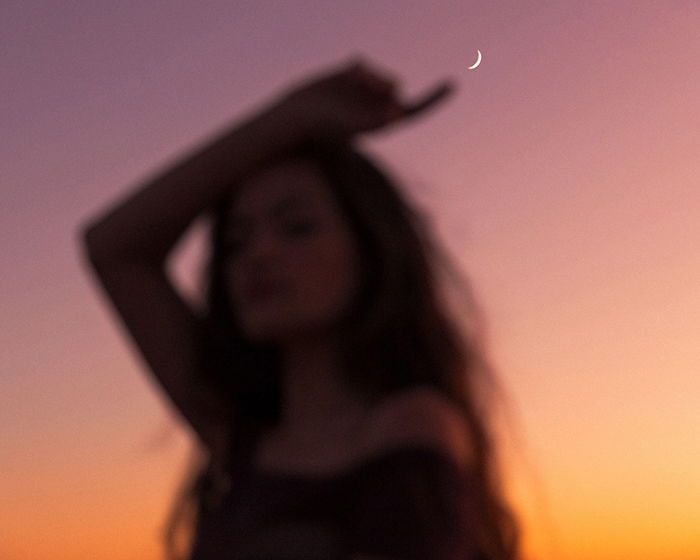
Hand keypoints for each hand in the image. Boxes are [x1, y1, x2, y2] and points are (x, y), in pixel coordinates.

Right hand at [271, 55, 455, 142]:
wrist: (296, 115)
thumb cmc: (323, 126)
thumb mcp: (351, 125)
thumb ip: (376, 119)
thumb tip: (399, 113)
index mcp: (382, 123)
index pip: (415, 110)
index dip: (434, 98)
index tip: (453, 84)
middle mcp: (376, 107)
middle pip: (394, 87)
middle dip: (380, 85)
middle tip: (363, 89)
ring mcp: (364, 92)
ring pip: (379, 74)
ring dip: (367, 77)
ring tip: (350, 85)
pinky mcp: (351, 77)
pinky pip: (363, 64)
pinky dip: (355, 70)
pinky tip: (342, 78)